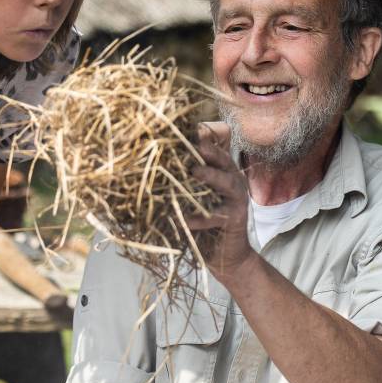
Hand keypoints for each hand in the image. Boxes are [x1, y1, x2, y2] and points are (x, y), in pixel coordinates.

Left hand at [188, 121, 255, 279]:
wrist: (226, 256)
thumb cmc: (202, 222)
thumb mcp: (191, 196)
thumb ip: (178, 179)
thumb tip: (144, 162)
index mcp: (221, 168)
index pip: (215, 145)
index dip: (202, 134)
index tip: (180, 126)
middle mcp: (232, 178)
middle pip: (222, 157)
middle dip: (207, 148)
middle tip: (192, 140)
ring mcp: (237, 198)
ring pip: (227, 181)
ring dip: (210, 176)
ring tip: (195, 171)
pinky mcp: (236, 218)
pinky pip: (218, 215)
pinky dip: (200, 218)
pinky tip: (184, 219)